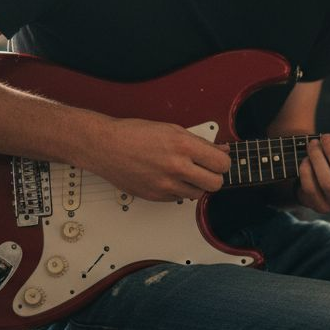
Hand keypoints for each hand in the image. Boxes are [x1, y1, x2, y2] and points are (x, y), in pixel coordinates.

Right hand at [84, 117, 230, 201]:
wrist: (105, 146)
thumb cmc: (134, 134)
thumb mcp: (172, 130)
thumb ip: (200, 142)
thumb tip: (221, 150)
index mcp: (183, 146)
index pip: (222, 164)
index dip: (224, 163)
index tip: (220, 162)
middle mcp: (176, 167)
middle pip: (215, 184)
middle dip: (214, 177)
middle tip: (207, 170)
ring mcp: (166, 184)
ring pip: (198, 194)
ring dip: (196, 185)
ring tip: (185, 173)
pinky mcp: (156, 196)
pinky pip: (179, 199)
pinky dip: (178, 191)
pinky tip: (169, 178)